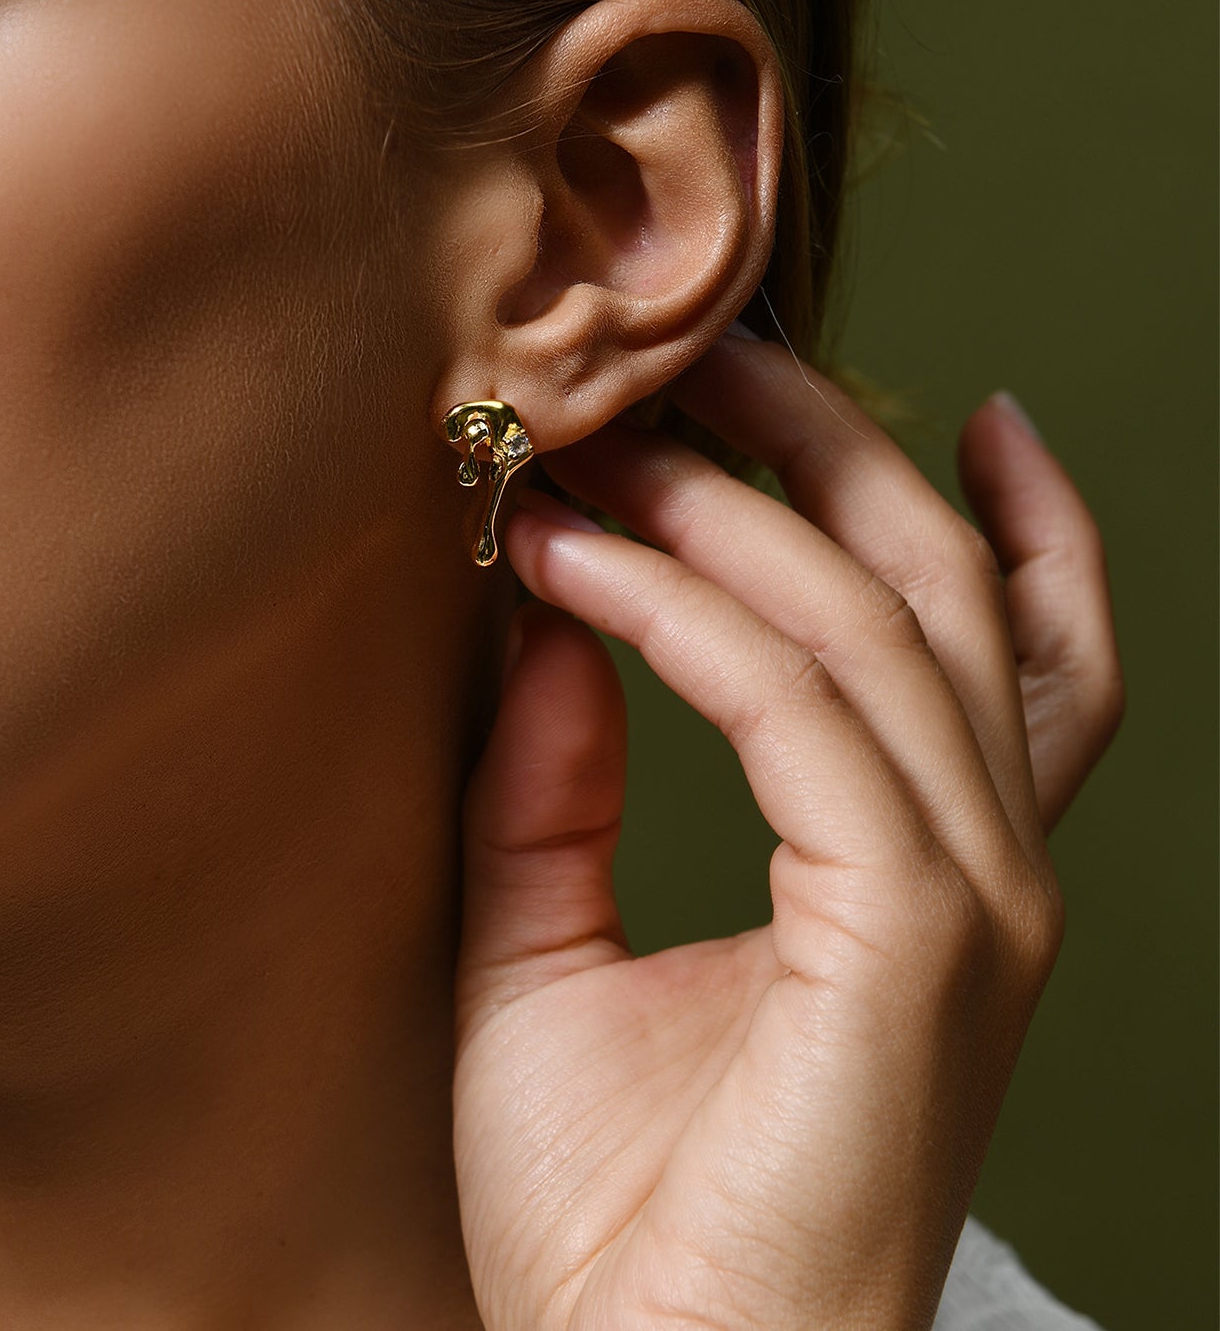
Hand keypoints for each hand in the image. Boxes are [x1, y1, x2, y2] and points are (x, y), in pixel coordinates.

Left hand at [451, 331, 1122, 1330]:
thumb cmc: (607, 1208)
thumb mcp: (553, 942)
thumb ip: (561, 775)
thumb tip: (558, 611)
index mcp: (928, 871)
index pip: (1004, 648)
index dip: (974, 508)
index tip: (875, 390)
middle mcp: (985, 867)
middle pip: (943, 589)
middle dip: (833, 448)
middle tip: (716, 351)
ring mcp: (970, 898)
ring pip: (877, 624)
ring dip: (734, 505)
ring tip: (603, 438)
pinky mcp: (916, 936)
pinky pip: (803, 711)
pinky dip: (688, 614)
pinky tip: (577, 561)